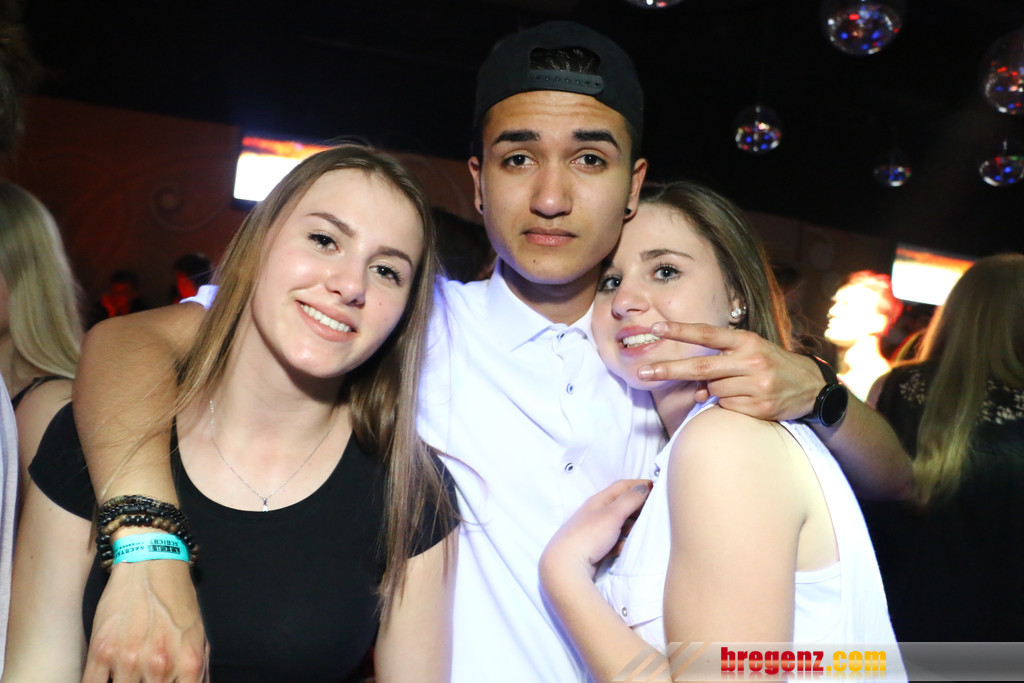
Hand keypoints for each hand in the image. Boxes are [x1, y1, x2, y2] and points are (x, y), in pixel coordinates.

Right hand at [83, 560, 208, 682]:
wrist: (152, 565)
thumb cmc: (178, 601)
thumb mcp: (199, 637)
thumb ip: (198, 673)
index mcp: (188, 664)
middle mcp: (159, 666)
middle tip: (142, 678)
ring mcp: (128, 660)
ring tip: (128, 676)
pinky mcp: (101, 652)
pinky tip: (106, 679)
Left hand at [541, 479, 651, 583]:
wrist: (565, 567)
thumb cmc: (589, 536)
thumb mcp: (612, 514)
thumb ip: (629, 500)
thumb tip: (644, 487)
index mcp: (598, 501)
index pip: (622, 486)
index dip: (639, 484)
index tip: (657, 487)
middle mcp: (596, 513)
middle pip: (621, 505)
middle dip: (638, 507)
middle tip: (655, 511)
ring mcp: (594, 531)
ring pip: (619, 524)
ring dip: (632, 526)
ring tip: (645, 530)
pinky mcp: (595, 548)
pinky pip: (614, 541)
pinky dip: (622, 542)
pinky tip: (626, 548)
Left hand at [637, 322, 822, 421]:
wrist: (813, 387)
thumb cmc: (772, 365)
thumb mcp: (750, 352)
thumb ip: (722, 362)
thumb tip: (698, 389)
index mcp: (747, 341)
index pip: (708, 334)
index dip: (681, 331)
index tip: (657, 328)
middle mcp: (751, 360)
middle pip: (701, 366)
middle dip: (669, 370)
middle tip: (643, 373)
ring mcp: (756, 385)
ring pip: (713, 390)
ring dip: (715, 391)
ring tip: (739, 386)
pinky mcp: (759, 407)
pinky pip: (726, 407)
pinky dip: (728, 405)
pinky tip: (747, 400)